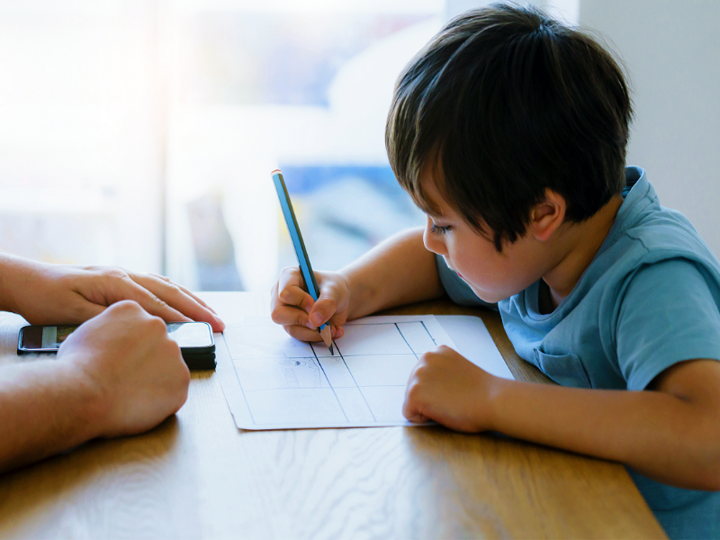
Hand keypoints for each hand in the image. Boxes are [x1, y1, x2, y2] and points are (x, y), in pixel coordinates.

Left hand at [1, 255, 223, 331]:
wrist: (28, 281)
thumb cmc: (46, 299)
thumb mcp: (71, 314)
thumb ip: (107, 320)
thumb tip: (137, 327)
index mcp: (115, 282)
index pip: (157, 302)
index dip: (182, 318)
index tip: (203, 331)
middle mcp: (124, 274)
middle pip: (171, 291)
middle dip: (198, 308)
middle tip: (220, 324)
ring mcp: (124, 274)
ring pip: (167, 286)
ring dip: (192, 300)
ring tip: (213, 314)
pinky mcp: (121, 279)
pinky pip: (157, 285)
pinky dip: (177, 294)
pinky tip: (185, 301)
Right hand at [58, 301, 190, 437]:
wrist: (84, 393)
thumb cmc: (76, 367)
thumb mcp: (84, 333)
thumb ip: (106, 329)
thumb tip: (107, 338)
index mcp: (132, 310)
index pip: (138, 322)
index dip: (128, 343)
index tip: (120, 356)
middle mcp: (158, 325)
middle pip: (156, 342)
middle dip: (145, 358)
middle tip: (126, 375)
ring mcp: (173, 351)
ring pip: (168, 364)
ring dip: (155, 376)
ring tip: (129, 390)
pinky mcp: (181, 378)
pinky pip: (175, 387)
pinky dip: (162, 396)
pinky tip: (141, 401)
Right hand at [270, 266, 349, 341]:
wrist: (339, 300)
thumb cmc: (333, 288)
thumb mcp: (335, 291)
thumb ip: (327, 303)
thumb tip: (314, 320)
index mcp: (288, 276)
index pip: (285, 292)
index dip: (301, 300)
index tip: (314, 303)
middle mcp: (280, 294)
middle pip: (278, 313)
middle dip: (302, 319)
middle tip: (320, 320)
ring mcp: (284, 312)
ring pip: (290, 328)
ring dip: (313, 331)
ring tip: (332, 327)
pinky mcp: (291, 325)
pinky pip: (299, 335)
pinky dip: (316, 336)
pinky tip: (331, 330)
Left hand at [403, 345, 496, 431]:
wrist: (493, 401)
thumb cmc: (482, 392)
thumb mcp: (457, 371)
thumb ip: (441, 372)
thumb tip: (428, 385)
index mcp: (437, 351)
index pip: (423, 376)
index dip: (436, 390)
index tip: (452, 392)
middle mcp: (425, 358)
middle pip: (413, 387)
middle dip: (428, 398)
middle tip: (452, 400)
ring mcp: (418, 374)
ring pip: (411, 400)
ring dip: (426, 407)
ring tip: (448, 404)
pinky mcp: (414, 392)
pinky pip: (408, 413)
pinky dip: (422, 418)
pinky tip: (441, 412)